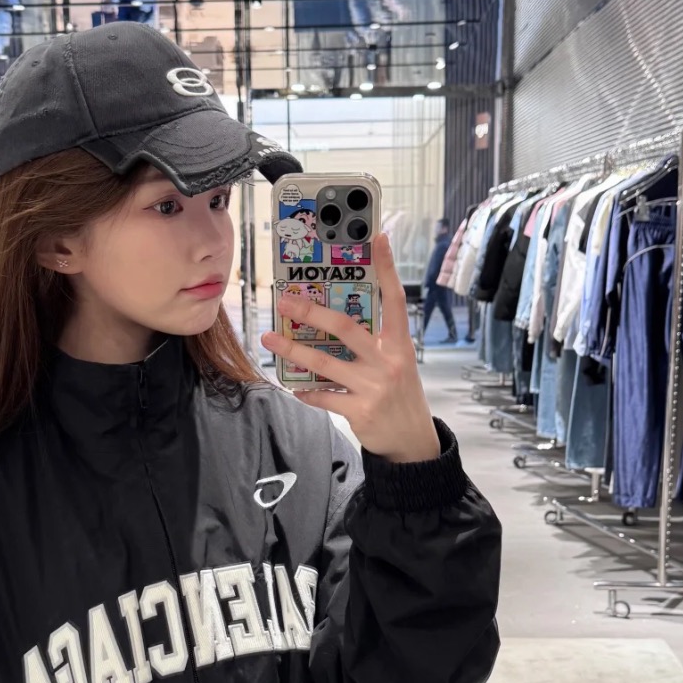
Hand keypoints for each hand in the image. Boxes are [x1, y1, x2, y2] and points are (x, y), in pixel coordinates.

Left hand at [261, 232, 440, 463]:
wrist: (413, 443)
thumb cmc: (401, 396)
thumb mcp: (398, 365)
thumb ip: (374, 344)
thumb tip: (334, 323)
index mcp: (400, 345)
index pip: (394, 299)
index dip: (387, 269)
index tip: (378, 238)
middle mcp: (388, 362)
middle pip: (346, 327)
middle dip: (311, 312)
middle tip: (284, 301)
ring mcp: (373, 387)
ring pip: (325, 363)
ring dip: (292, 350)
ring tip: (269, 340)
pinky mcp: (360, 411)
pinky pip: (323, 396)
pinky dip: (305, 391)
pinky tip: (292, 387)